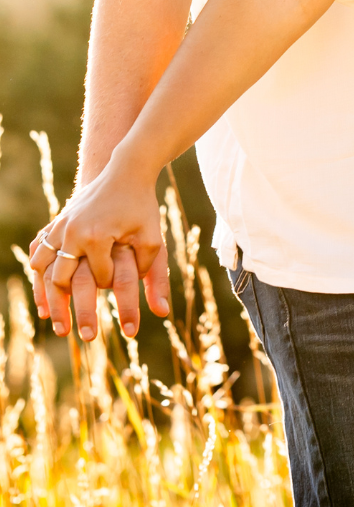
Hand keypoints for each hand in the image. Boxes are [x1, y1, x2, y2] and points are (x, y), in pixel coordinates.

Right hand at [33, 163, 170, 341]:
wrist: (124, 173)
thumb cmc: (142, 207)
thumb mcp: (153, 237)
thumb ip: (154, 273)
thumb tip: (161, 312)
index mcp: (96, 237)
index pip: (99, 277)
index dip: (110, 285)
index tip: (117, 288)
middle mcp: (71, 233)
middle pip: (61, 280)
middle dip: (66, 308)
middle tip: (69, 334)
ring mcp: (59, 227)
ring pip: (42, 268)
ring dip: (46, 293)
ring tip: (51, 317)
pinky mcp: (54, 224)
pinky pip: (38, 253)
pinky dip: (38, 271)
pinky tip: (43, 290)